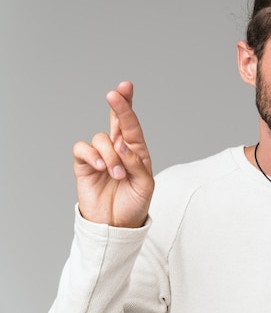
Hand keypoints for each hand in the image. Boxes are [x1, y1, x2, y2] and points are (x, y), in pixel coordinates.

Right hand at [72, 81, 153, 227]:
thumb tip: (123, 146)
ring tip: (117, 175)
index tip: (125, 87)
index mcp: (136, 152)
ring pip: (101, 139)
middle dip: (118, 105)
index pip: (132, 125)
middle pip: (116, 120)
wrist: (116, 226)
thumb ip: (137, 164)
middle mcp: (119, 150)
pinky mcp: (84, 166)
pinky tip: (100, 168)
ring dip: (111, 155)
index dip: (128, 106)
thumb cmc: (134, 205)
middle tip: (115, 93)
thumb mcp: (145, 186)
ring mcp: (101, 157)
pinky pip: (83, 150)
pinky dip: (92, 156)